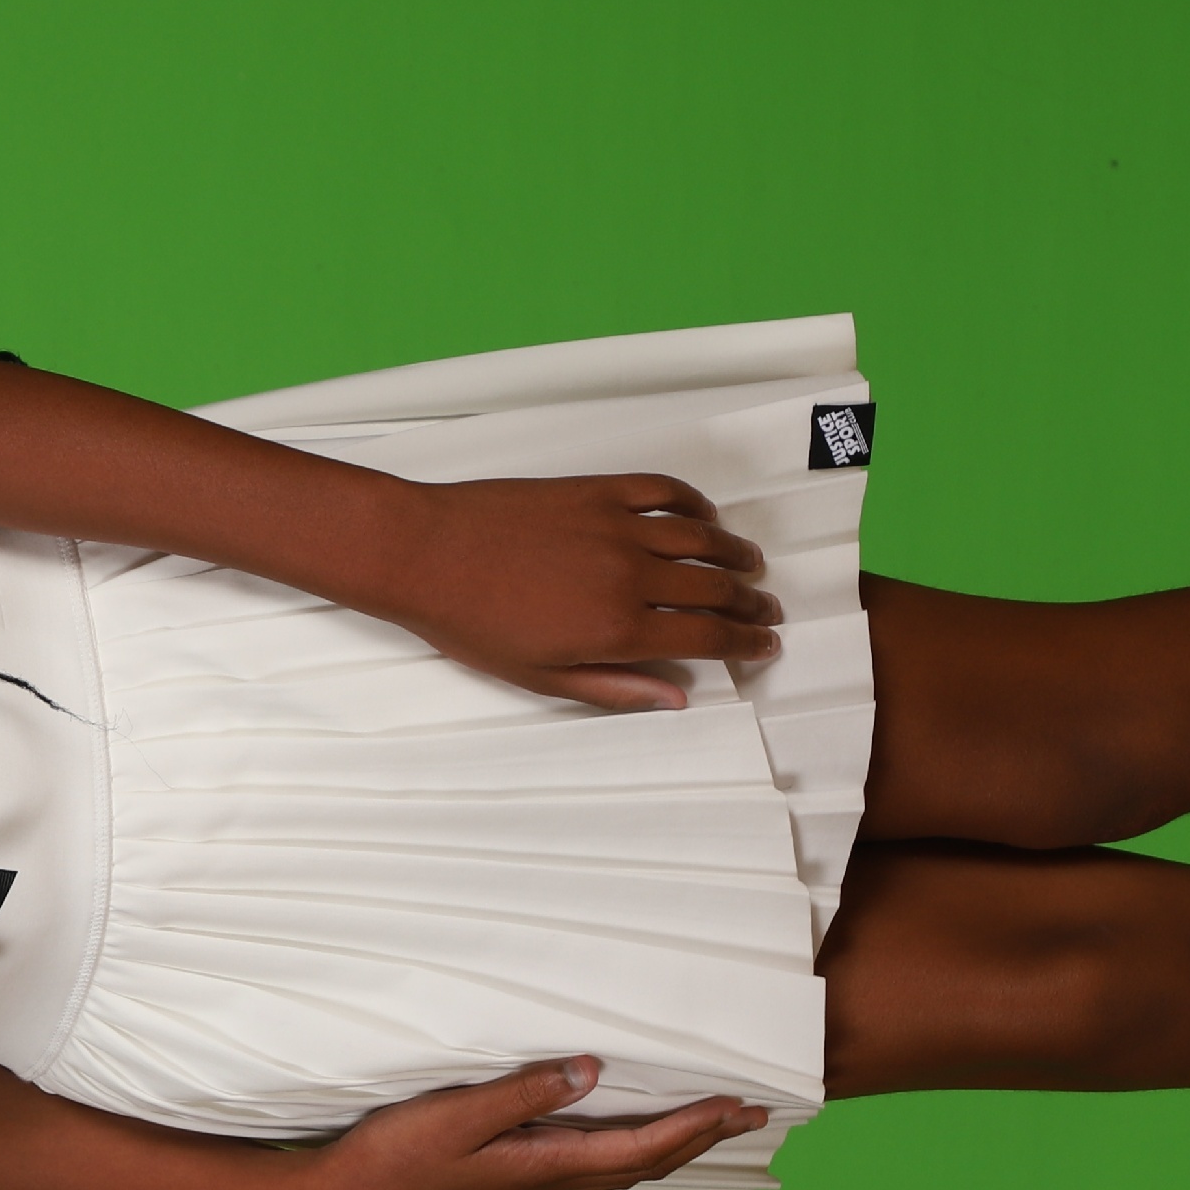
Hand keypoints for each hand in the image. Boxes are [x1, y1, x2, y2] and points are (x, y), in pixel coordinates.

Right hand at [278, 1060, 770, 1189]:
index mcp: (543, 1166)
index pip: (640, 1148)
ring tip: (707, 1124)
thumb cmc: (394, 1156)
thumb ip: (523, 1091)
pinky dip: (630, 1147)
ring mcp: (527, 1179)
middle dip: (701, 1138)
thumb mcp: (456, 1115)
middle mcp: (546, 1178)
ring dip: (672, 1144)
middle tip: (752, 1115)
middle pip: (645, 1163)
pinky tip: (623, 1134)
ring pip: (622, 1166)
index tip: (740, 1105)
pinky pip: (592, 1161)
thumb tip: (592, 1071)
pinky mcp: (508, 1173)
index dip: (694, 1126)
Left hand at [350, 473, 780, 710]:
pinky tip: (703, 517)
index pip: (707, 637)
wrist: (424, 554)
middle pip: (715, 588)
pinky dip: (693, 504)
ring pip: (701, 538)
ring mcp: (615, 526)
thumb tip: (673, 698)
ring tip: (748, 564)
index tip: (765, 643)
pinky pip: (662, 491)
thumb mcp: (538, 677)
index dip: (746, 642)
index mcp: (617, 629)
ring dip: (734, 553)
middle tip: (765, 608)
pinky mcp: (595, 491)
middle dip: (750, 602)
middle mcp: (629, 576)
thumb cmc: (469, 622)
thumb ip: (614, 687)